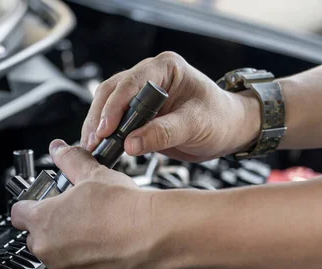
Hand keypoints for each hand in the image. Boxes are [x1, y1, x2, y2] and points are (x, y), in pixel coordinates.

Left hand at [10, 139, 162, 268]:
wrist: (156, 236)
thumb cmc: (125, 209)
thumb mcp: (92, 174)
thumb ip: (69, 160)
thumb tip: (60, 150)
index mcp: (42, 221)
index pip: (18, 213)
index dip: (30, 206)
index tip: (41, 203)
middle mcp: (49, 251)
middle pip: (38, 237)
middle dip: (52, 227)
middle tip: (76, 214)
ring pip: (59, 258)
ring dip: (70, 247)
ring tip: (96, 229)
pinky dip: (88, 263)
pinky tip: (107, 247)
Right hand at [80, 52, 260, 161]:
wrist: (229, 130)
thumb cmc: (220, 118)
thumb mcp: (195, 125)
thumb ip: (163, 133)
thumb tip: (131, 143)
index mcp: (165, 68)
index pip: (130, 83)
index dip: (114, 106)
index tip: (106, 129)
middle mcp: (150, 77)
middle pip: (111, 91)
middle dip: (99, 117)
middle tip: (93, 142)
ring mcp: (141, 95)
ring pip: (107, 104)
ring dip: (97, 126)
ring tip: (93, 147)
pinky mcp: (138, 113)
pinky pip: (114, 120)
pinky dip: (106, 134)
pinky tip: (100, 147)